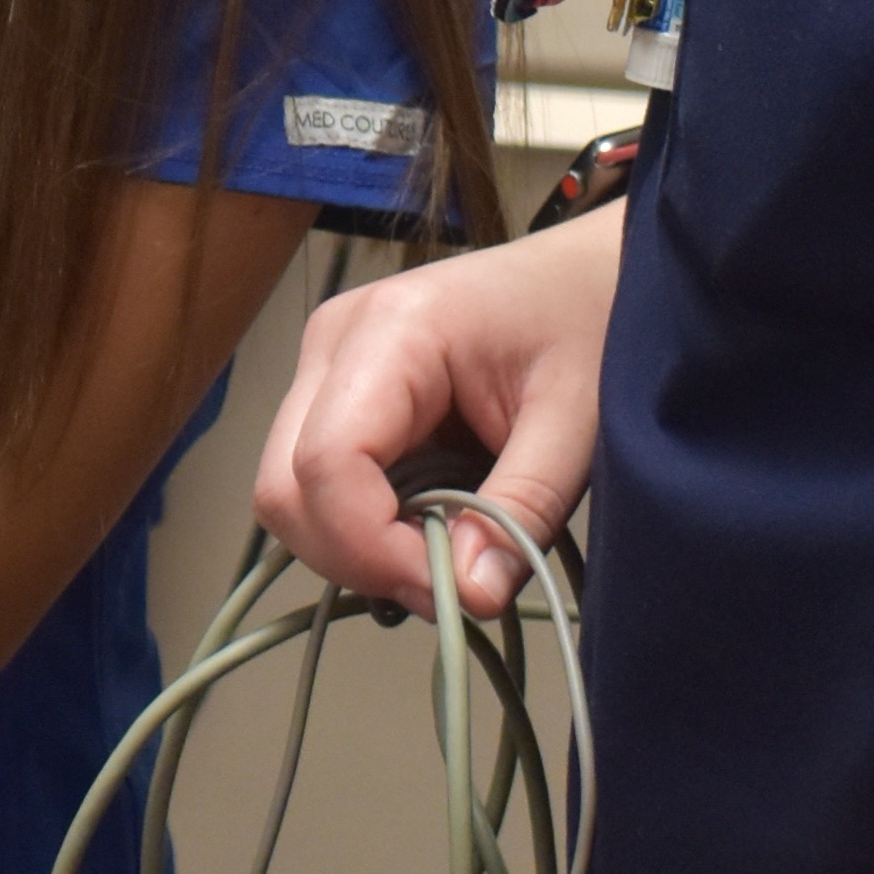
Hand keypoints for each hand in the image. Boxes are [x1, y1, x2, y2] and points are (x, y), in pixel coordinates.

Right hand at [253, 205, 621, 619]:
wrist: (587, 275)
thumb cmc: (588, 325)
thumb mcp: (576, 424)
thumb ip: (521, 512)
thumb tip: (467, 598)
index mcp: (392, 327)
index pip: (327, 461)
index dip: (371, 547)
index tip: (452, 590)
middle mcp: (335, 339)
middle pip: (285, 486)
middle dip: (356, 558)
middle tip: (448, 585)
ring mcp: (326, 363)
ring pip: (290, 493)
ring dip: (359, 549)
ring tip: (448, 554)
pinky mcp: (336, 391)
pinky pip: (318, 483)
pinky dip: (364, 528)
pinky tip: (431, 522)